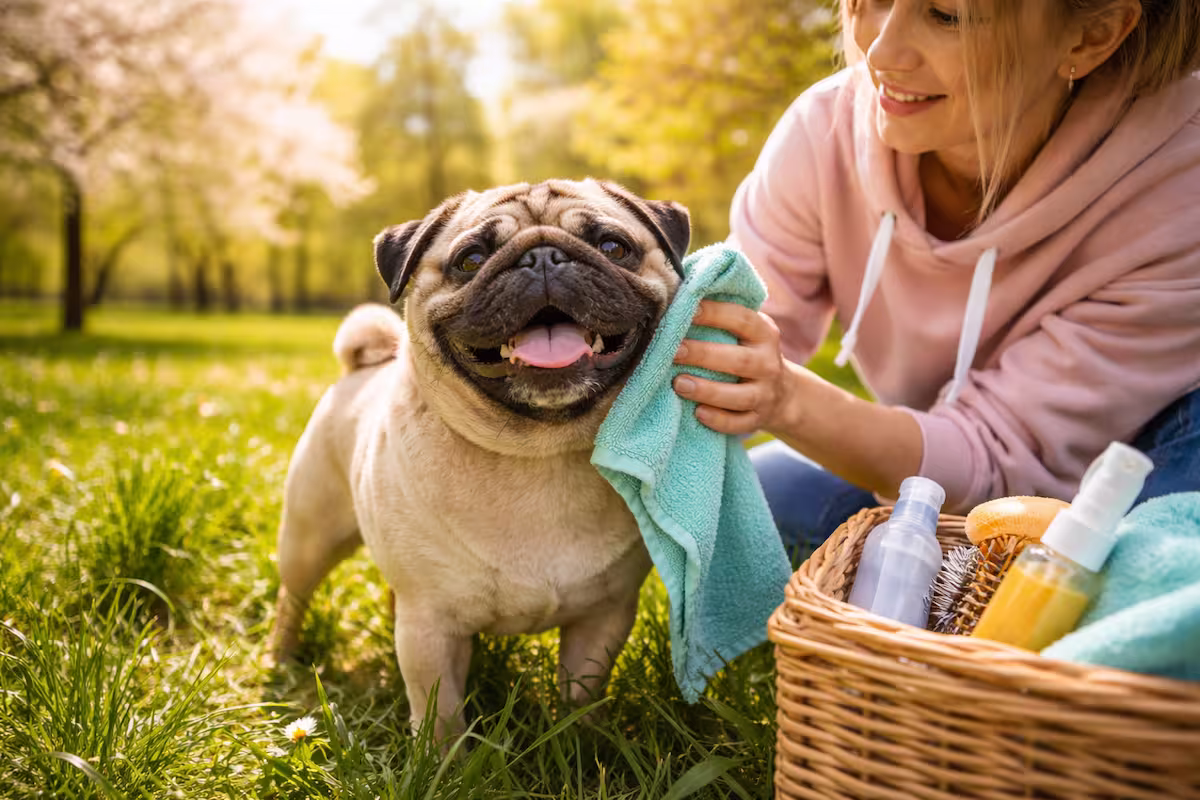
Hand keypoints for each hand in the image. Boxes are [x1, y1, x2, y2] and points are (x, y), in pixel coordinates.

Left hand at [672, 300, 791, 434]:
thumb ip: (722, 316)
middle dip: (704, 355)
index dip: (715, 314)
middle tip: (673, 351)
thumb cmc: (748, 352)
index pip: (742, 319)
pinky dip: (719, 420)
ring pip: (739, 395)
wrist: (783, 394)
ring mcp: (766, 393)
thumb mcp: (746, 332)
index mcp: (765, 334)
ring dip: (708, 390)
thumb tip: (679, 293)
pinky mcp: (758, 418)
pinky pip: (739, 423)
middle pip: (739, 360)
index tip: (687, 309)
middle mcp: (769, 363)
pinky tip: (697, 413)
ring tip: (678, 384)